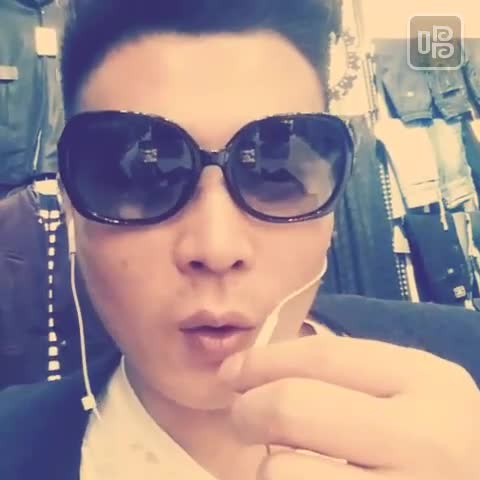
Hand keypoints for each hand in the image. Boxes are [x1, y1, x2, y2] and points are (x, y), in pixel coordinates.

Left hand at [218, 335, 479, 478]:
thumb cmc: (439, 439)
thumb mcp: (411, 392)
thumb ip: (348, 377)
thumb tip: (258, 373)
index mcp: (427, 382)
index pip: (322, 356)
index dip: (263, 361)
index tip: (231, 372)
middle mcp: (425, 438)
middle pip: (294, 408)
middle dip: (249, 410)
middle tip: (241, 417)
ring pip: (282, 471)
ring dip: (266, 465)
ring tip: (280, 461)